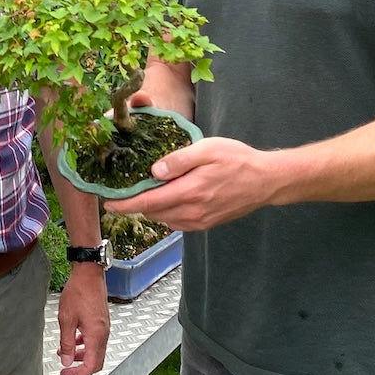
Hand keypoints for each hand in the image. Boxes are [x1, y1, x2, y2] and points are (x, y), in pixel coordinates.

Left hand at [56, 264, 108, 374]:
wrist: (88, 273)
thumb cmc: (78, 291)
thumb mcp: (66, 319)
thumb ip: (67, 343)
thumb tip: (66, 362)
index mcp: (96, 336)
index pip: (90, 366)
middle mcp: (103, 334)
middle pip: (95, 362)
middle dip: (80, 371)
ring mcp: (103, 328)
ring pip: (95, 352)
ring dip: (81, 358)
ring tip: (65, 358)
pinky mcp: (101, 322)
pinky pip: (94, 341)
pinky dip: (83, 346)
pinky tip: (72, 342)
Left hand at [103, 137, 278, 230]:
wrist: (266, 181)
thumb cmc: (237, 160)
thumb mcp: (207, 150)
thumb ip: (179, 160)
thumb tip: (154, 170)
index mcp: (190, 193)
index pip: (148, 202)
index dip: (125, 204)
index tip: (107, 202)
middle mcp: (193, 212)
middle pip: (153, 212)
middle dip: (135, 204)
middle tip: (123, 191)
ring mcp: (200, 221)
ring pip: (164, 219)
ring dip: (152, 208)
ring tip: (144, 191)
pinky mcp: (206, 224)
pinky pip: (177, 222)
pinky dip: (167, 212)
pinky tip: (169, 197)